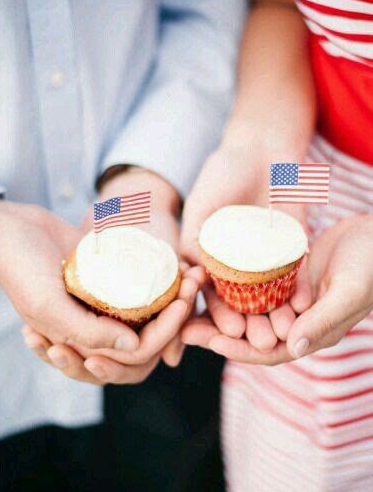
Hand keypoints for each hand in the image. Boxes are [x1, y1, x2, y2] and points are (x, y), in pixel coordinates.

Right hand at [23, 167, 202, 380]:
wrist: (10, 228)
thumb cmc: (20, 269)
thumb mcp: (46, 305)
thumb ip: (86, 333)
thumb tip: (135, 348)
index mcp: (81, 347)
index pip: (132, 357)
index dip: (162, 336)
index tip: (181, 303)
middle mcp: (96, 330)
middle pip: (148, 339)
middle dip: (175, 318)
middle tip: (191, 285)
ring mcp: (103, 306)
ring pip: (149, 315)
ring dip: (174, 299)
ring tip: (191, 274)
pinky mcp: (109, 281)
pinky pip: (142, 289)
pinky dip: (163, 280)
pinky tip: (179, 266)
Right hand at [180, 142, 311, 351]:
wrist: (260, 149)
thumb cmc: (222, 176)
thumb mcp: (199, 209)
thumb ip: (191, 243)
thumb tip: (188, 281)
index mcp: (210, 262)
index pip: (211, 296)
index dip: (218, 316)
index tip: (227, 332)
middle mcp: (236, 267)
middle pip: (241, 303)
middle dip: (249, 324)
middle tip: (258, 342)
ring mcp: (264, 261)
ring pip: (269, 296)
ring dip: (274, 316)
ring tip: (281, 334)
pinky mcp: (291, 250)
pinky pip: (295, 274)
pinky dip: (298, 291)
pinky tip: (303, 307)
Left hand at [184, 214, 372, 364]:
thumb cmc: (370, 265)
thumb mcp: (348, 292)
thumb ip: (321, 321)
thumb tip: (291, 348)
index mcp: (312, 335)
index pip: (269, 352)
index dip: (238, 350)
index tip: (209, 343)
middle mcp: (297, 324)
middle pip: (249, 336)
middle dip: (216, 335)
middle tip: (182, 330)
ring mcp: (289, 303)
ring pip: (246, 314)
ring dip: (218, 313)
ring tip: (187, 307)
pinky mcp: (284, 281)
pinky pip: (252, 289)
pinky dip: (231, 289)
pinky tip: (208, 280)